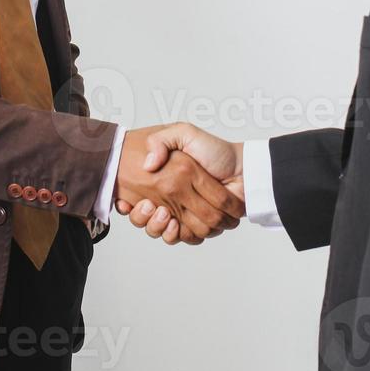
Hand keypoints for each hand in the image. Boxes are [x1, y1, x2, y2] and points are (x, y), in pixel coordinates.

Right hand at [116, 123, 243, 244]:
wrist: (243, 169)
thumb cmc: (215, 150)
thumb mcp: (184, 132)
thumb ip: (162, 140)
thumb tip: (148, 164)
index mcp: (165, 180)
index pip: (138, 197)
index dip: (129, 204)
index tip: (127, 202)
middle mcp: (172, 199)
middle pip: (146, 219)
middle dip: (143, 218)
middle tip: (149, 206)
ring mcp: (185, 213)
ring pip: (162, 231)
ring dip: (158, 227)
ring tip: (163, 214)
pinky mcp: (199, 226)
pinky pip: (183, 238)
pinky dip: (177, 235)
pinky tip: (175, 224)